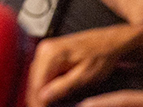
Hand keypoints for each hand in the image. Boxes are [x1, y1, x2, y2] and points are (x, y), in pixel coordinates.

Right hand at [26, 24, 142, 106]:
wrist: (110, 41)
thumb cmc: (101, 56)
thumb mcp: (84, 76)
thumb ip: (62, 86)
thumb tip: (43, 97)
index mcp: (51, 54)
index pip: (36, 84)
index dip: (37, 102)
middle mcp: (45, 49)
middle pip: (33, 81)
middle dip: (37, 98)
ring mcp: (46, 50)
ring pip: (36, 78)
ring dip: (39, 93)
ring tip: (45, 105)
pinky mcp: (50, 53)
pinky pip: (42, 72)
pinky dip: (45, 85)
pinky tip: (50, 95)